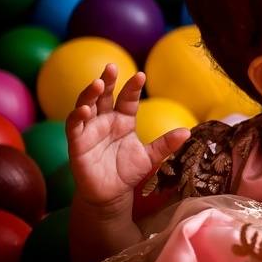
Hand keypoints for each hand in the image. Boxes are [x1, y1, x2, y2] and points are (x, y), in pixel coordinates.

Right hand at [66, 64, 192, 261]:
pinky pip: (74, 127)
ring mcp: (90, 130)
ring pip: (87, 105)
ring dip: (90, 94)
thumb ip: (165, 144)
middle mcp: (105, 121)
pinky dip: (76, 117)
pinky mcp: (77, 143)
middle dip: (108, 80)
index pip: (128, 99)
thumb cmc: (128, 172)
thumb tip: (187, 132)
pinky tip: (83, 109)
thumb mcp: (150, 157)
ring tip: (98, 83)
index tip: (141, 75)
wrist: (110, 194)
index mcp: (124, 120)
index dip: (132, 87)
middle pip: (105, 96)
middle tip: (111, 67)